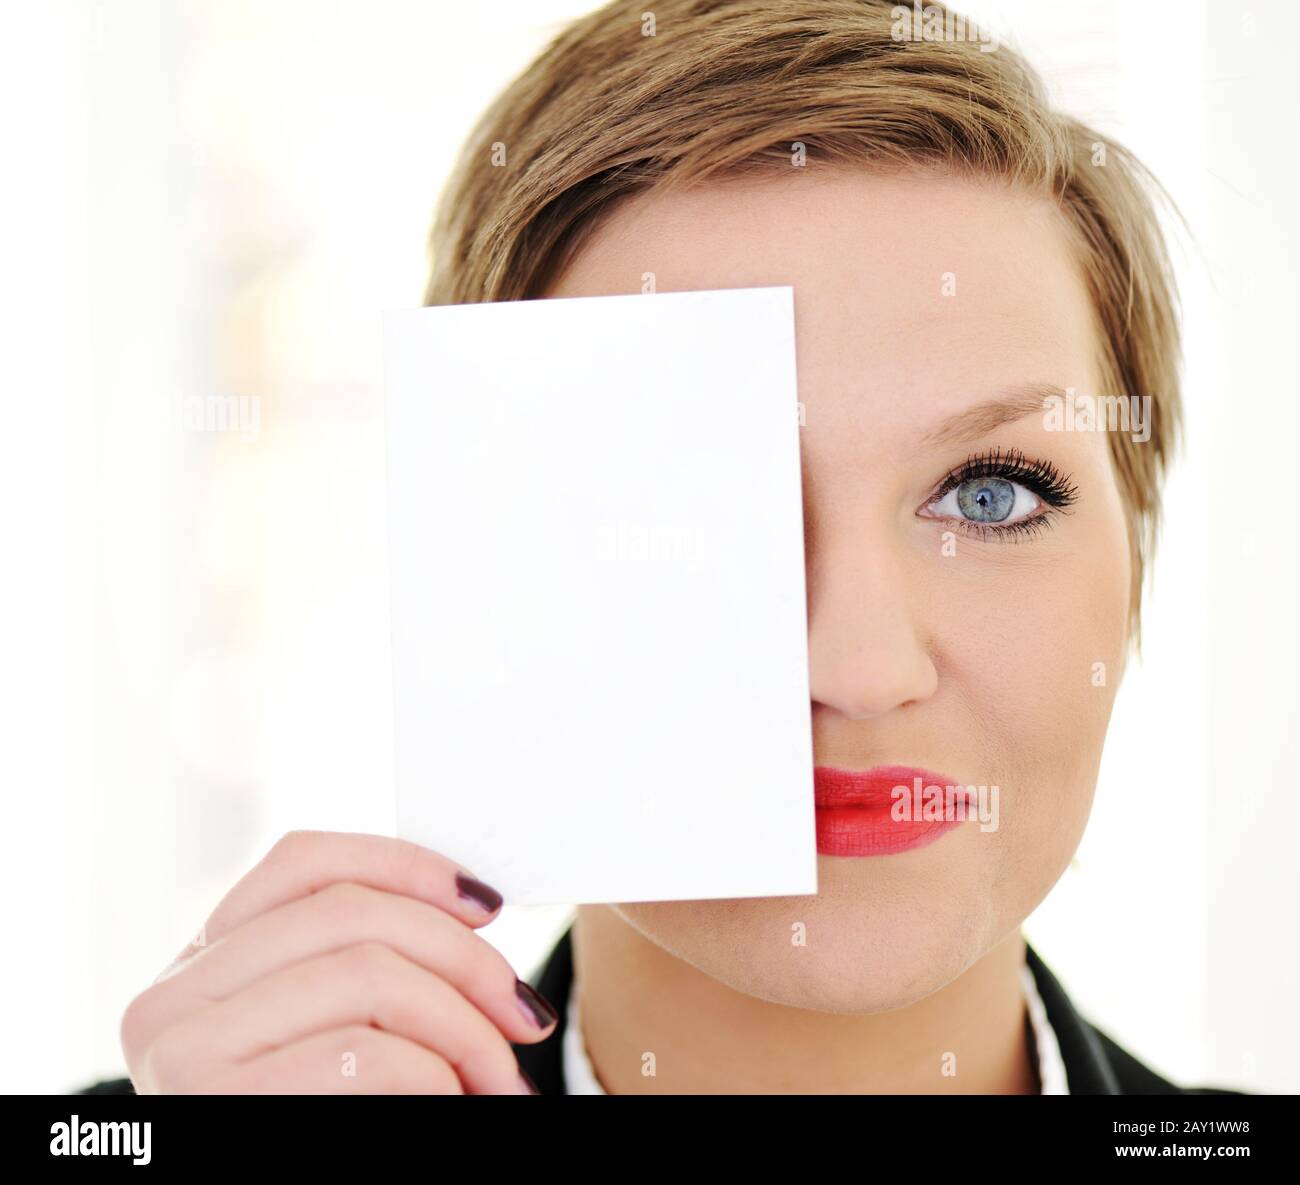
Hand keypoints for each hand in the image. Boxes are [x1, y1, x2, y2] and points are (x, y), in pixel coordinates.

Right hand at [119, 830, 555, 1092]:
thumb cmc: (323, 1119)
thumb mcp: (329, 1030)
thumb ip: (365, 961)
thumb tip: (473, 906)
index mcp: (201, 964)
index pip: (304, 861)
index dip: (406, 866)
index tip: (487, 902)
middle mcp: (173, 996)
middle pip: (352, 913)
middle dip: (464, 959)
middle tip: (523, 1015)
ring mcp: (182, 1049)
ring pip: (368, 973)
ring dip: (464, 1027)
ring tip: (500, 1078)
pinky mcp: (213, 1101)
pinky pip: (362, 1054)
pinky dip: (435, 1075)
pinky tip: (454, 1099)